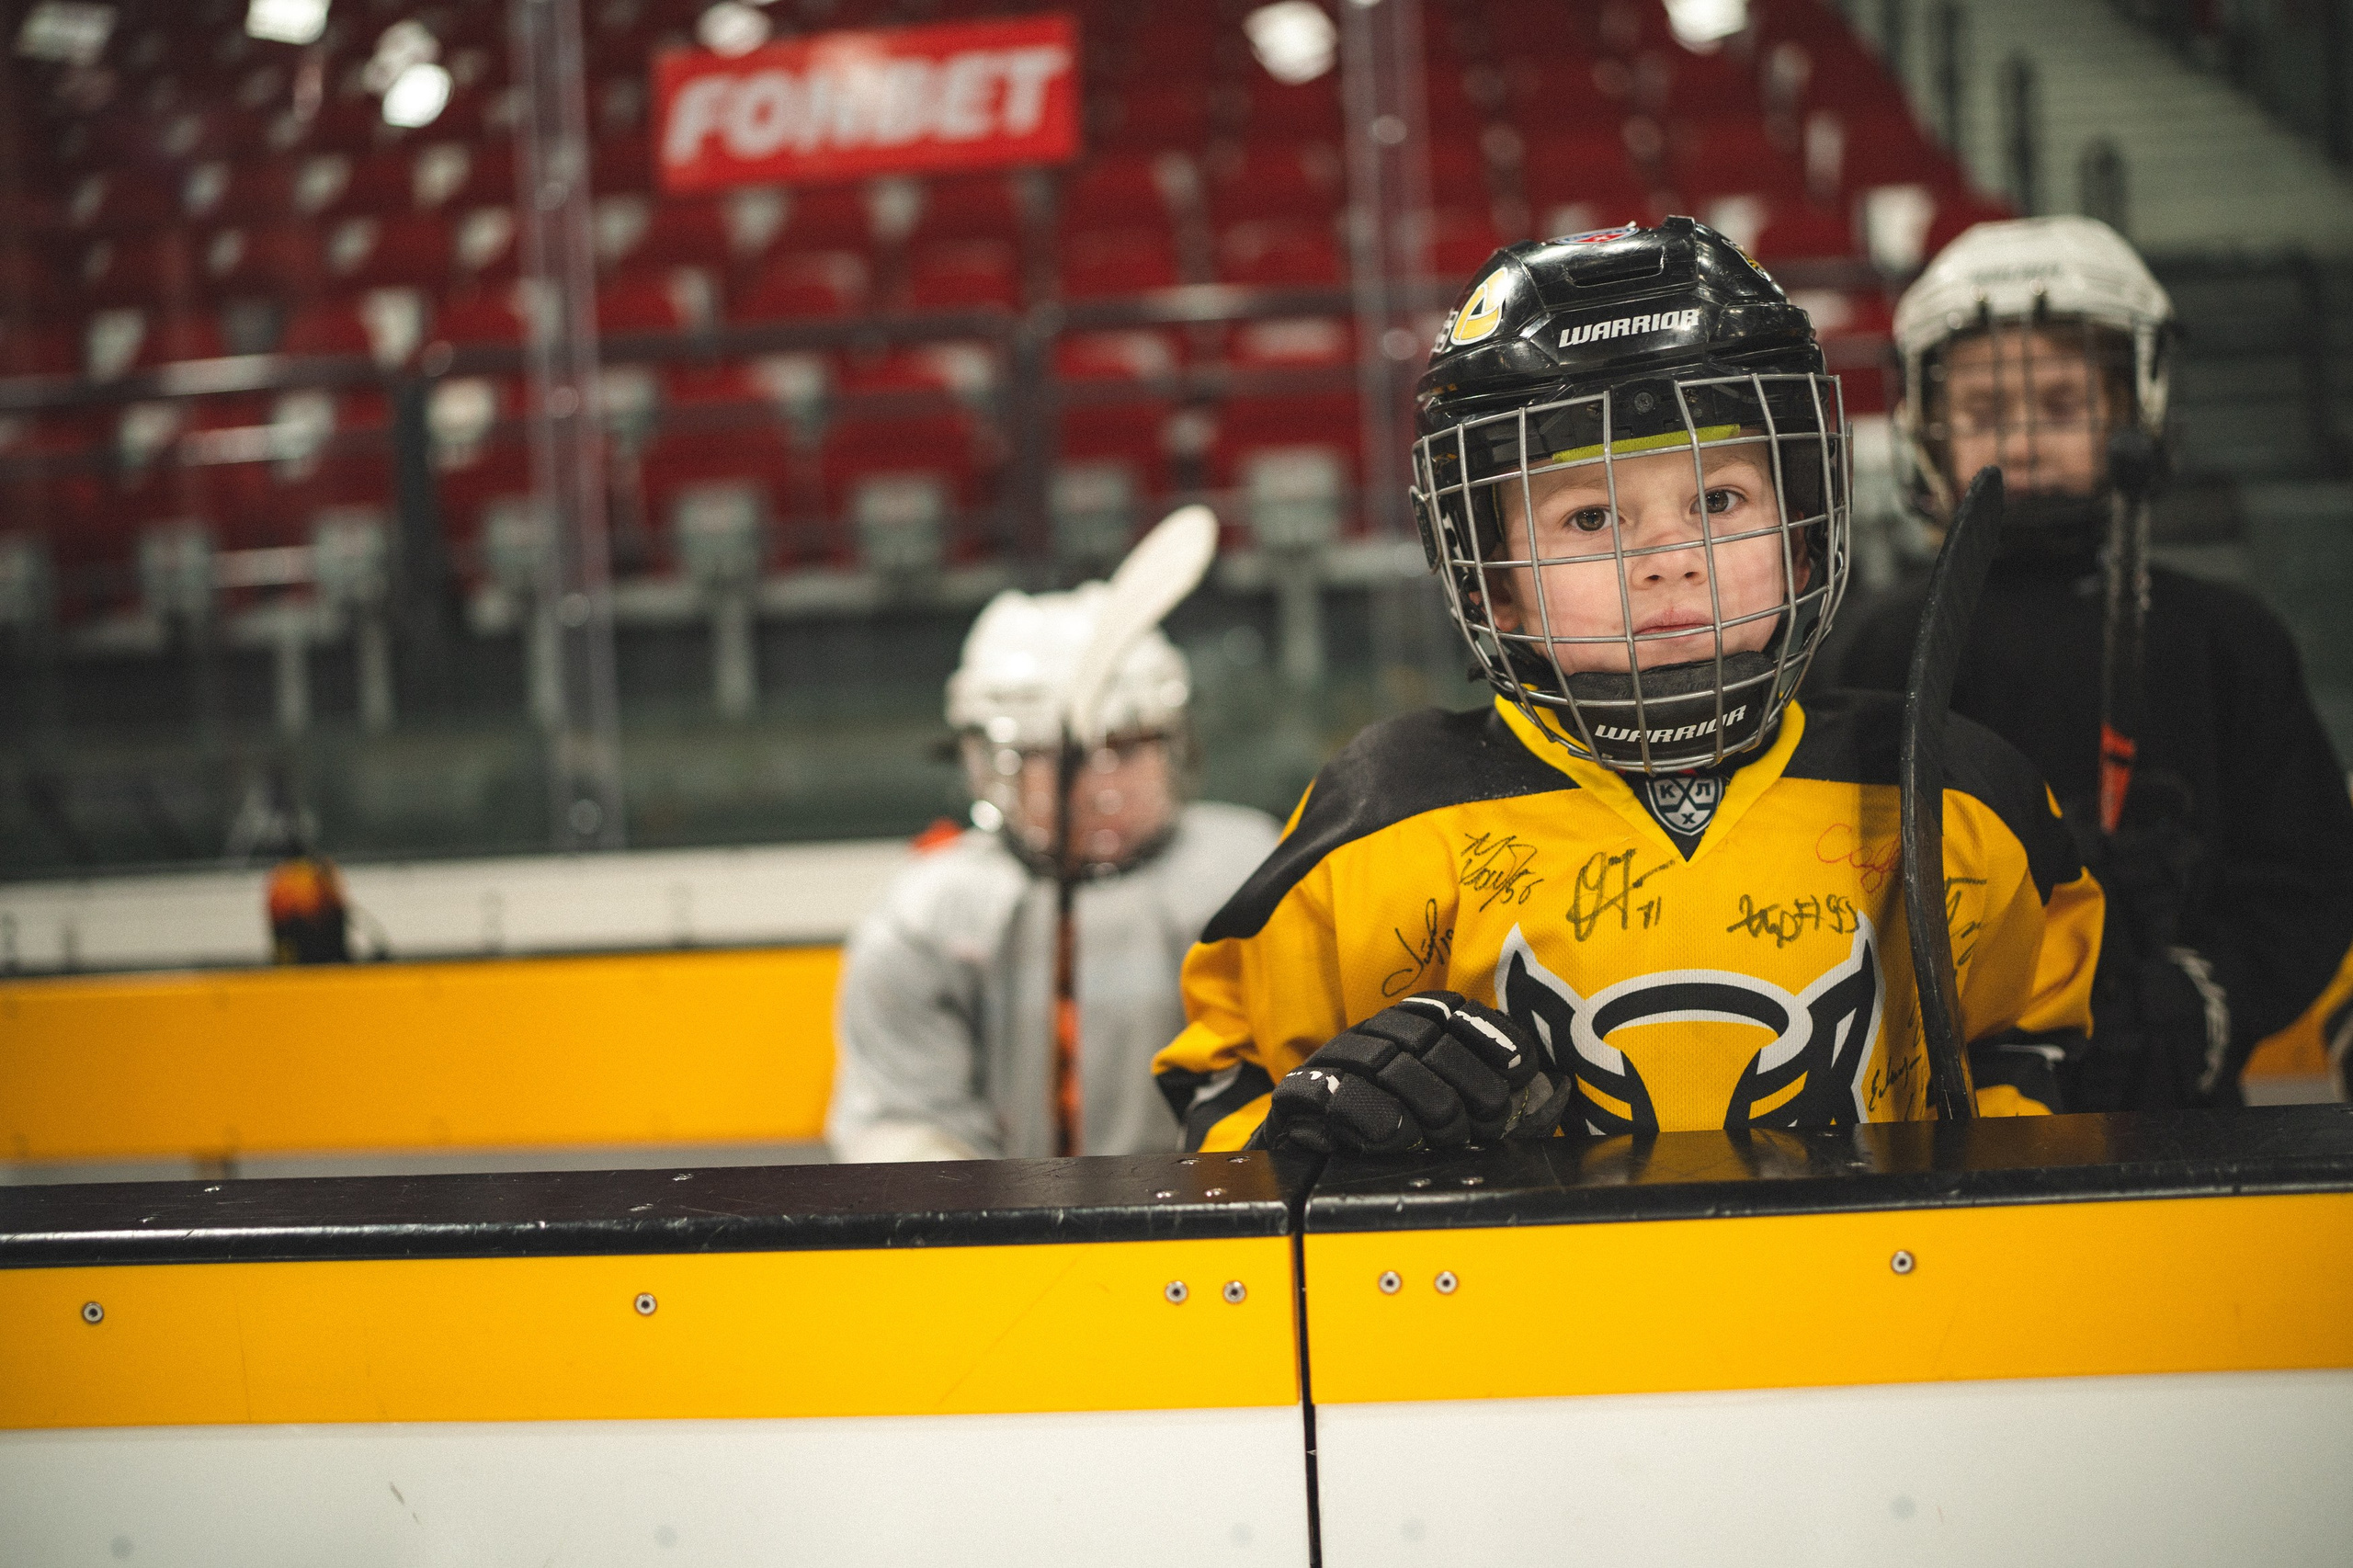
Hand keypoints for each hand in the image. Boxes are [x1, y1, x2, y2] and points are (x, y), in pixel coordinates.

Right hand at [1252, 991, 1574, 1153]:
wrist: (1311, 1177)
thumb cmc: (1398, 1146)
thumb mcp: (1463, 1125)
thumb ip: (1511, 1110)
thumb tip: (1561, 1090)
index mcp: (1407, 1030)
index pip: (1450, 1011)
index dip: (1491, 1034)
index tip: (1524, 1068)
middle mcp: (1370, 1036)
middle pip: (1426, 1036)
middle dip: (1468, 1082)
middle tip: (1488, 1125)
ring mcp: (1332, 1061)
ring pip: (1388, 1062)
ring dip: (1428, 1102)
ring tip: (1447, 1137)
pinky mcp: (1298, 1095)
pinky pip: (1336, 1092)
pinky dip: (1373, 1115)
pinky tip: (1398, 1137)